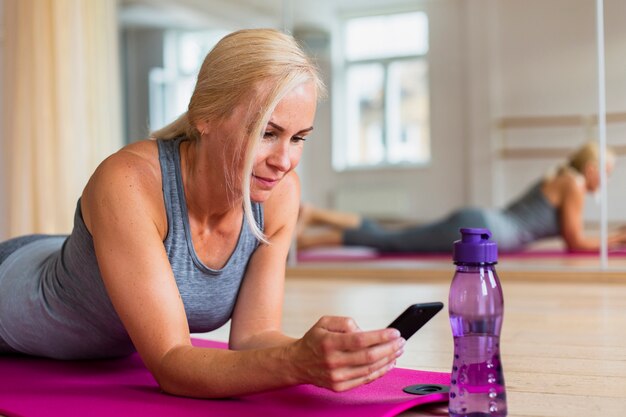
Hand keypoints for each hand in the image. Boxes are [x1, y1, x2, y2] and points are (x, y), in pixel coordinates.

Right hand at [288, 316, 404, 391]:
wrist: (298, 363)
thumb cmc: (314, 340)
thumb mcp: (324, 322)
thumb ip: (345, 322)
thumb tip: (364, 331)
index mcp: (328, 343)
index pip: (360, 340)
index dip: (380, 337)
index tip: (394, 332)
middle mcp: (332, 361)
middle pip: (369, 357)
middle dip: (389, 348)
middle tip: (401, 341)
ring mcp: (336, 377)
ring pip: (370, 369)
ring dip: (388, 360)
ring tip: (398, 350)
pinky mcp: (340, 386)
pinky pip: (365, 379)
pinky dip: (380, 372)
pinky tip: (389, 363)